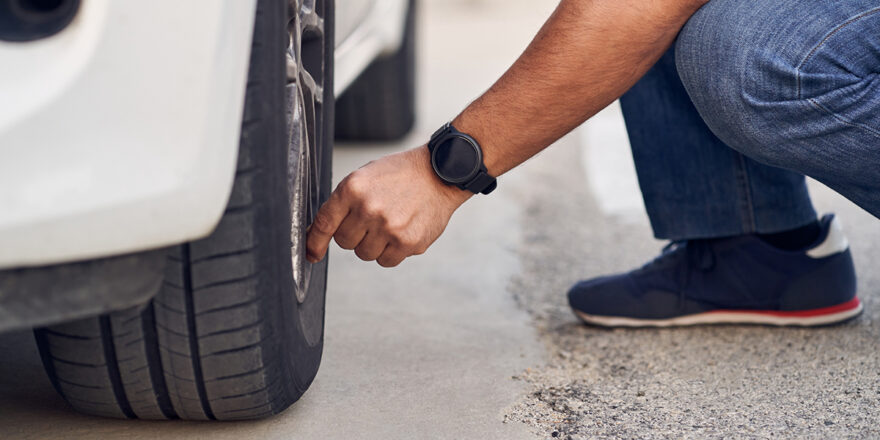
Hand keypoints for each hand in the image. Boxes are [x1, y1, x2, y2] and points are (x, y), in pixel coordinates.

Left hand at [306, 145, 471, 266]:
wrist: (440, 173)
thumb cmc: (401, 174)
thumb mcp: (365, 177)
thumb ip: (343, 203)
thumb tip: (319, 233)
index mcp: (352, 189)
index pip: (324, 223)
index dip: (314, 242)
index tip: (311, 254)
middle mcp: (368, 208)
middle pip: (344, 242)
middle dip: (354, 235)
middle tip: (372, 219)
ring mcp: (388, 227)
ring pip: (364, 254)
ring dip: (373, 244)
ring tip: (390, 223)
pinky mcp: (407, 242)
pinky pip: (386, 261)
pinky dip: (391, 252)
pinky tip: (402, 232)